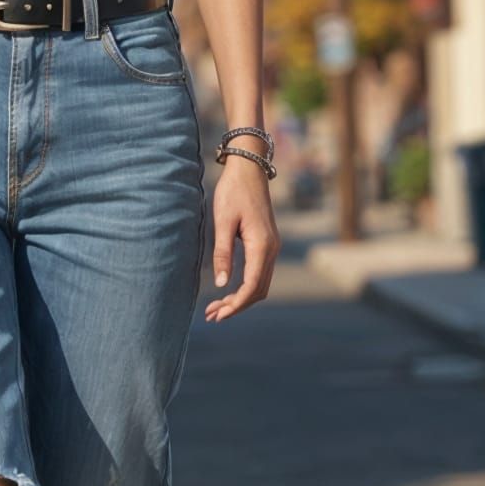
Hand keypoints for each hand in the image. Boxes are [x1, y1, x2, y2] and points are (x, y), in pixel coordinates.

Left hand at [204, 159, 279, 321]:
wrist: (249, 169)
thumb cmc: (233, 192)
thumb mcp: (223, 221)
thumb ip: (223, 253)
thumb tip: (221, 284)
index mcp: (262, 246)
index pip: (252, 287)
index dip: (235, 305)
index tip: (218, 314)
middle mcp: (271, 250)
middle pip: (258, 291)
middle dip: (237, 306)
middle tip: (212, 315)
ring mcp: (272, 247)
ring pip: (260, 284)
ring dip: (241, 298)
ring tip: (217, 307)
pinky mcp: (267, 243)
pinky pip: (260, 273)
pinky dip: (246, 286)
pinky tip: (229, 290)